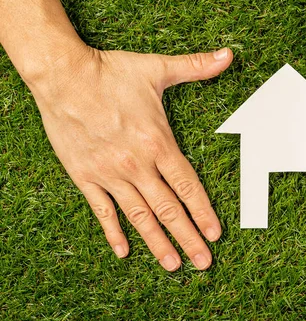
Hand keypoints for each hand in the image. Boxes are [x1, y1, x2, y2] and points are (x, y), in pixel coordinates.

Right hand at [28, 45, 232, 270]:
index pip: (188, 186)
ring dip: (157, 242)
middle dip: (188, 237)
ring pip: (139, 216)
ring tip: (173, 265)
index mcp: (158, 143)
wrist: (62, 76)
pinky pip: (102, 211)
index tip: (216, 233)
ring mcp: (110, 174)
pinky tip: (124, 251)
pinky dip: (113, 232)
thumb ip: (196, 67)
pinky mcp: (85, 176)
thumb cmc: (111, 73)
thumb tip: (228, 55)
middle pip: (168, 208)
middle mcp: (137, 164)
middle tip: (204, 262)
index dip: (203, 212)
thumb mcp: (158, 68)